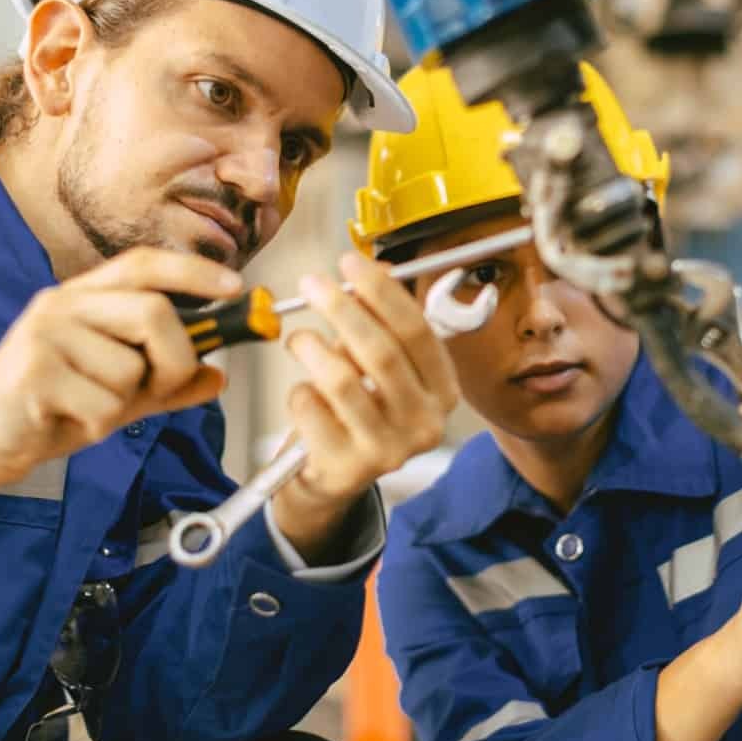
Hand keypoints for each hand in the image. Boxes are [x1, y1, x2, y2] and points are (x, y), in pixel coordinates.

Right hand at [0, 248, 240, 507]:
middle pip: (153, 312)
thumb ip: (166, 387)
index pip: (143, 264)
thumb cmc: (46, 410)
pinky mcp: (33, 372)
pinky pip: (103, 404)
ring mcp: (45, 335)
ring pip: (130, 368)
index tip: (234, 288)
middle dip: (174, 360)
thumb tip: (218, 376)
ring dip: (122, 404)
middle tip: (157, 389)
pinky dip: (97, 425)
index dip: (192, 271)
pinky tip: (64, 421)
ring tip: (85, 407)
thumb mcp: (117, 396)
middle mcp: (62, 304)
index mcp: (83, 298)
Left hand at [271, 253, 459, 561]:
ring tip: (299, 339)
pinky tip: (305, 394)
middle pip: (380, 352)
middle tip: (313, 283)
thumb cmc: (357, 409)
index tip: (350, 264)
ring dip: (311, 348)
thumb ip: (377, 322)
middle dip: (342, 308)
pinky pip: (311, 408)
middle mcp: (425, 423)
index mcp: (443, 391)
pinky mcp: (348, 467)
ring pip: (341, 379)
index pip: (417, 331)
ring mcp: (389, 450)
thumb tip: (372, 270)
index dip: (382, 292)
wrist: (333, 476)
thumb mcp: (376, 365)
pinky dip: (299, 391)